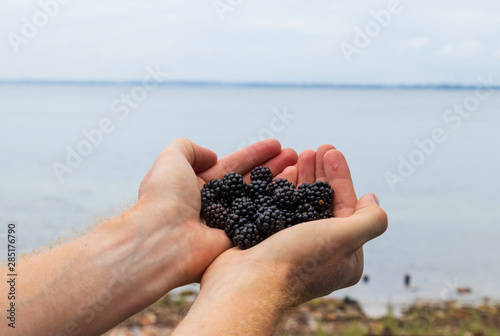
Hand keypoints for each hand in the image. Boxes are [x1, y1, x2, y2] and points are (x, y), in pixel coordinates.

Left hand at [131, 138, 297, 288]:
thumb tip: (214, 156)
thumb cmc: (165, 196)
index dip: (254, 155)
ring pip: (259, 201)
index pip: (232, 167)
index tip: (276, 144)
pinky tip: (297, 195)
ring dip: (280, 184)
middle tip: (295, 155)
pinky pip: (261, 222)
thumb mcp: (171, 159)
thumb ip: (190, 148)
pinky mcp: (237, 243)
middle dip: (272, 168)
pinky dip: (279, 208)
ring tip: (301, 166)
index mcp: (197, 187)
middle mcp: (214, 206)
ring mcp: (227, 225)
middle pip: (249, 183)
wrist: (163, 238)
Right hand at [173, 145, 387, 334]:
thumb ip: (369, 220)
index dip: (340, 177)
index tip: (331, 151)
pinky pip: (279, 208)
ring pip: (300, 203)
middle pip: (323, 203)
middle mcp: (320, 251)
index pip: (347, 207)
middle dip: (320, 173)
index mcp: (344, 256)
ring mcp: (292, 246)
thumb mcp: (344, 239)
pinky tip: (281, 171)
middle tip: (316, 148)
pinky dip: (281, 188)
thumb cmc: (297, 261)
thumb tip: (373, 200)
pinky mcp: (268, 240)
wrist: (246, 285)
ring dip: (302, 177)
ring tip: (298, 153)